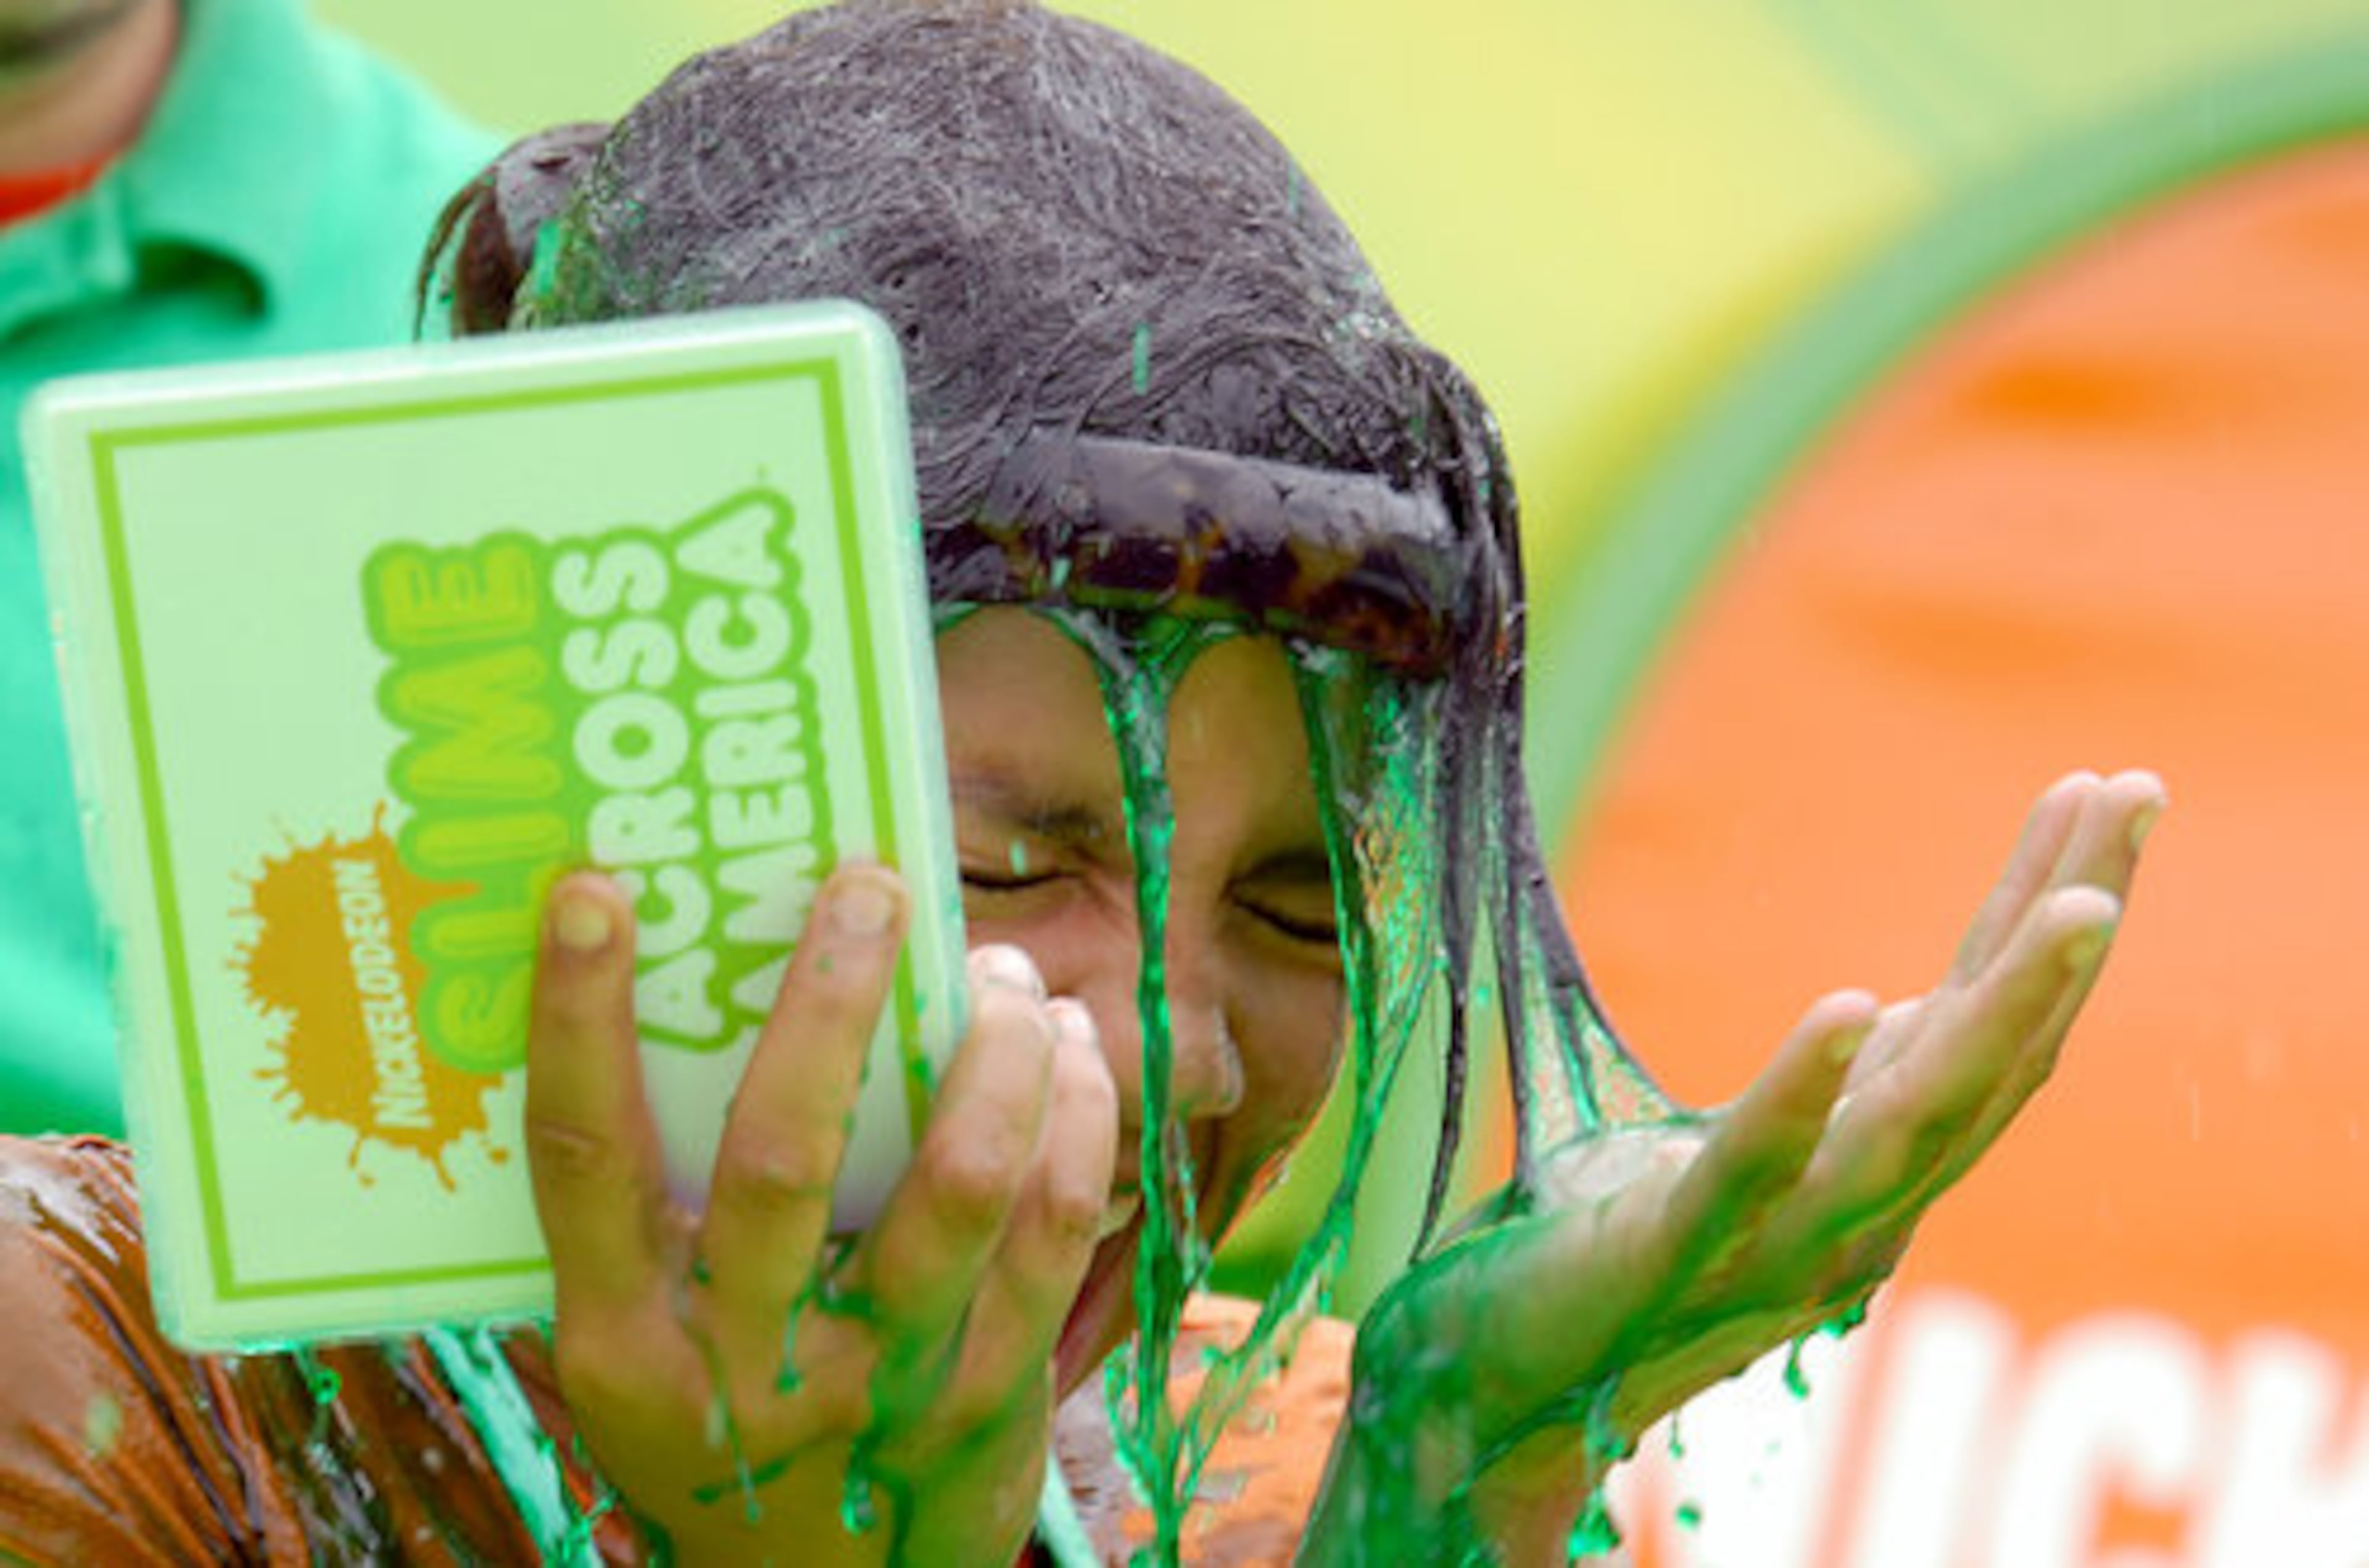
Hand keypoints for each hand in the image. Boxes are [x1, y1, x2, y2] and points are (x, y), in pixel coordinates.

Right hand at [524, 864, 1118, 1564]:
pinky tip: (1073, 1050)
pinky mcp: (1000, 1389)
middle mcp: (747, 1365)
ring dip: (992, 1052)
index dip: (580, 1021)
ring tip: (1000, 972)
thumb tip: (684, 998)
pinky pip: (1056, 1224)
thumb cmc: (724, 1431)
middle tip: (866, 889)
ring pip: (961, 1182)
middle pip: (781, 1157)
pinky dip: (1076, 1115)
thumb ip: (656, 1215)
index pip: (585, 1161)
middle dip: (828, 1003)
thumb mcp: (647, 1350)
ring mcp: (887, 1383)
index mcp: (627, 1344)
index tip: (600, 895)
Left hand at [1313, 769, 2163, 1559]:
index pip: (1987, 1035)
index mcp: (1870, 1178)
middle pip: (1998, 1061)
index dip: (2049, 924)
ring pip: (1925, 1118)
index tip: (2107, 796)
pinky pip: (1759, 1161)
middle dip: (2071, 927)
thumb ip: (1828, 1096)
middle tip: (2136, 792)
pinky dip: (1811, 1084)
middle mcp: (1859, 1218)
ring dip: (2011, 1004)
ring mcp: (1782, 1244)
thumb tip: (1900, 1007)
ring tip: (2080, 901)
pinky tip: (1854, 1002)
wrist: (1499, 1382)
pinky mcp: (1683, 1249)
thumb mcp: (1743, 1149)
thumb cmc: (1607, 1249)